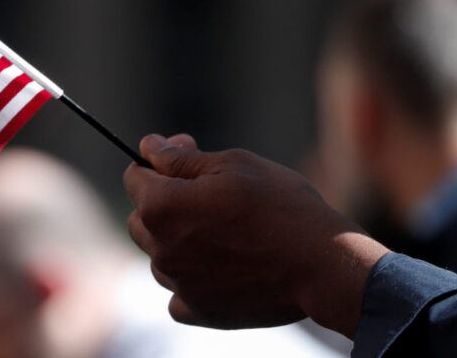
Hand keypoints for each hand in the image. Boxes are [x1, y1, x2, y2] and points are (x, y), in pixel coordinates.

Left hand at [123, 134, 389, 337]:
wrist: (323, 263)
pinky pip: (177, 292)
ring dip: (176, 241)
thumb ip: (181, 158)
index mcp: (162, 206)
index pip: (134, 178)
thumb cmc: (281, 205)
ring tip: (223, 232)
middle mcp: (160, 248)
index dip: (156, 162)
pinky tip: (218, 267)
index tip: (184, 157)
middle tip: (206, 194)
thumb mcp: (233, 165)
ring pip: (158, 256)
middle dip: (162, 202)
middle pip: (140, 219)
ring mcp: (177, 283)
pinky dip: (190, 280)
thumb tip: (149, 147)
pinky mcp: (198, 310)